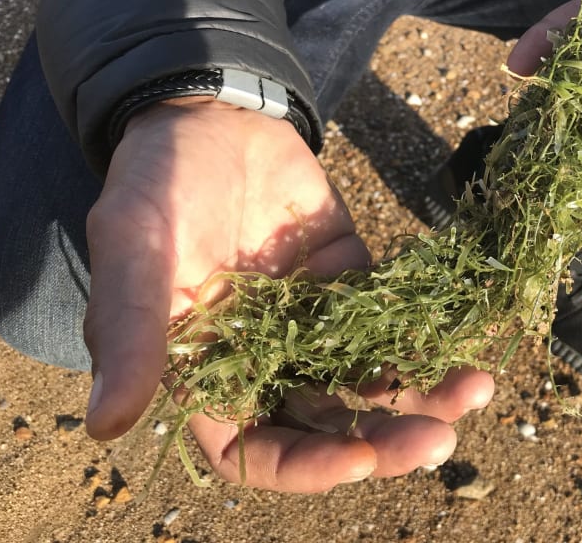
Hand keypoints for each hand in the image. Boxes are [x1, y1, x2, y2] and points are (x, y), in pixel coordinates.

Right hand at [82, 99, 493, 490]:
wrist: (210, 116)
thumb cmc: (156, 188)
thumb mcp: (138, 255)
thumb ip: (132, 337)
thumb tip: (106, 427)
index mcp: (210, 376)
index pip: (258, 451)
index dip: (307, 467)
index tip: (358, 460)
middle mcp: (268, 361)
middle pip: (332, 423)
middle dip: (386, 439)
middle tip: (438, 440)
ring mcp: (317, 322)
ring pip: (374, 376)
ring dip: (424, 391)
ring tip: (475, 389)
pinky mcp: (354, 280)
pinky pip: (398, 317)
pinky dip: (431, 332)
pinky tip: (469, 339)